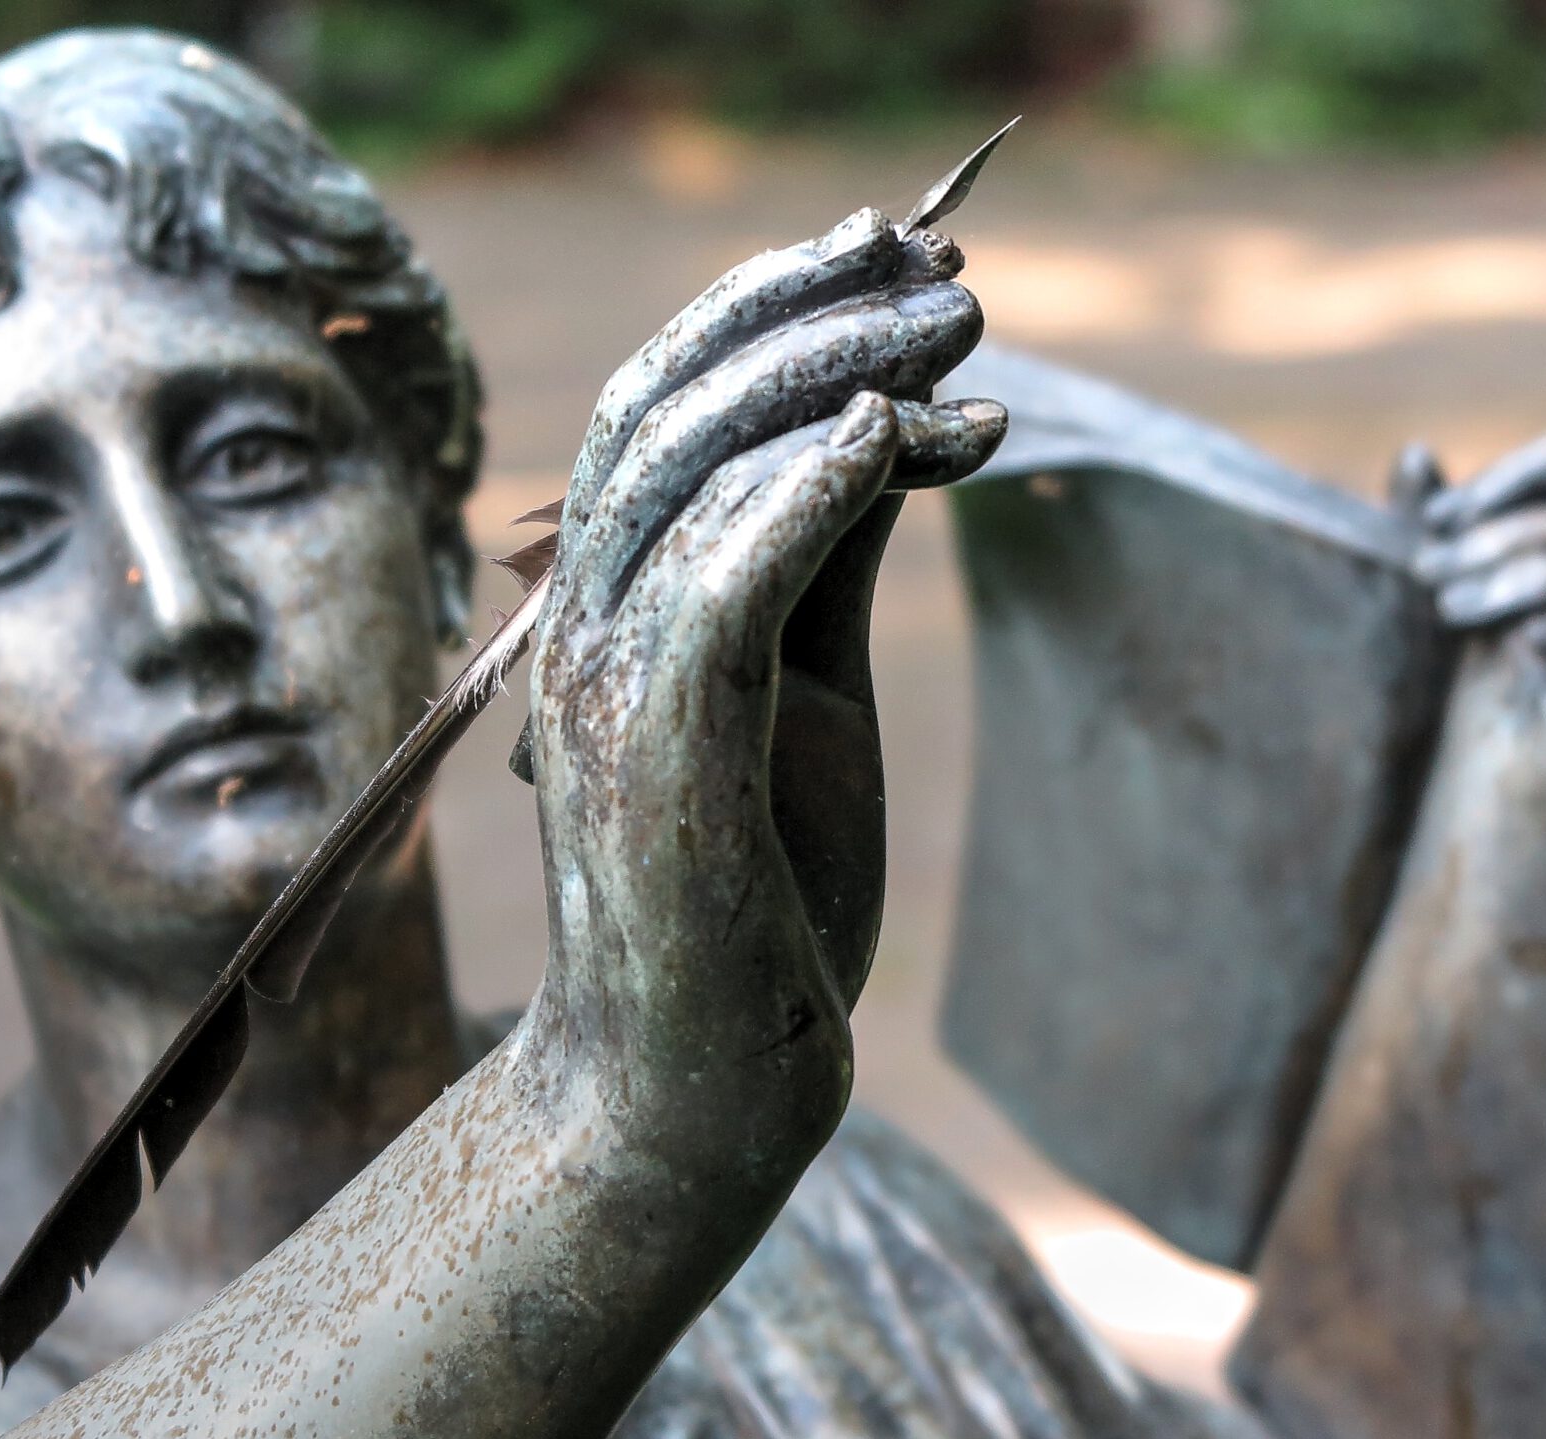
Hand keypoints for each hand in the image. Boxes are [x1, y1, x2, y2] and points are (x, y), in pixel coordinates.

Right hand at [521, 210, 1001, 1130]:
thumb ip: (827, 560)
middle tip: (952, 280)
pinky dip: (804, 494)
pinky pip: (718, 585)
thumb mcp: (807, 693)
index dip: (768, 304)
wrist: (694, 1086)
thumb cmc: (755, 893)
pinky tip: (900, 437)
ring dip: (834, 379)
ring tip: (964, 337)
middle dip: (813, 315)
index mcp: (611, 605)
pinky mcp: (656, 759)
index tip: (895, 245)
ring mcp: (600, 688)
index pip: (662, 404)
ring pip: (689, 472)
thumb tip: (899, 421)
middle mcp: (581, 626)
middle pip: (670, 408)